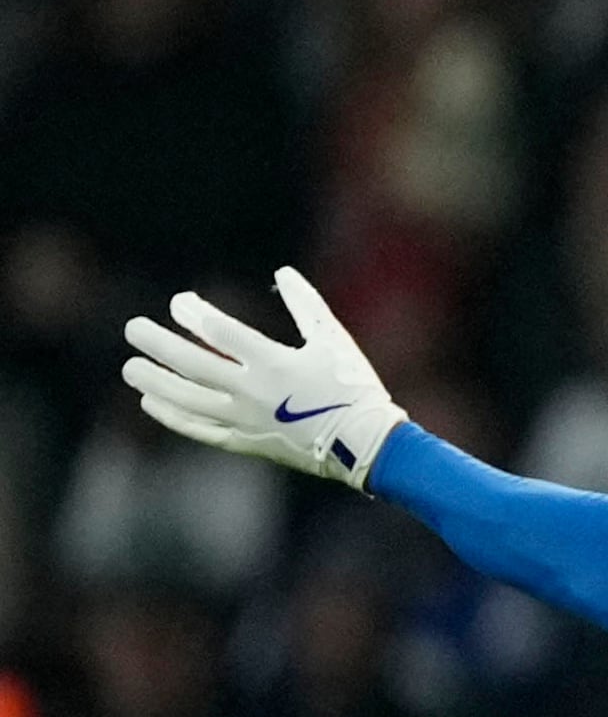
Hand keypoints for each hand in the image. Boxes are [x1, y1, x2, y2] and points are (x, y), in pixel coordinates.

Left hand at [122, 267, 407, 488]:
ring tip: (131, 368)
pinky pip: (201, 430)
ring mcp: (247, 419)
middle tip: (133, 329)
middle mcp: (253, 391)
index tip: (180, 303)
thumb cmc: (354, 388)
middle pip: (193, 363)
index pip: (220, 331)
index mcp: (275, 362)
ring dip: (155, 382)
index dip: (193, 313)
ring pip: (188, 399)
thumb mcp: (335, 341)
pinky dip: (174, 416)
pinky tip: (151, 403)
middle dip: (158, 344)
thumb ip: (306, 305)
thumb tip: (282, 272)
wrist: (367, 444)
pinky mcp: (247, 442)